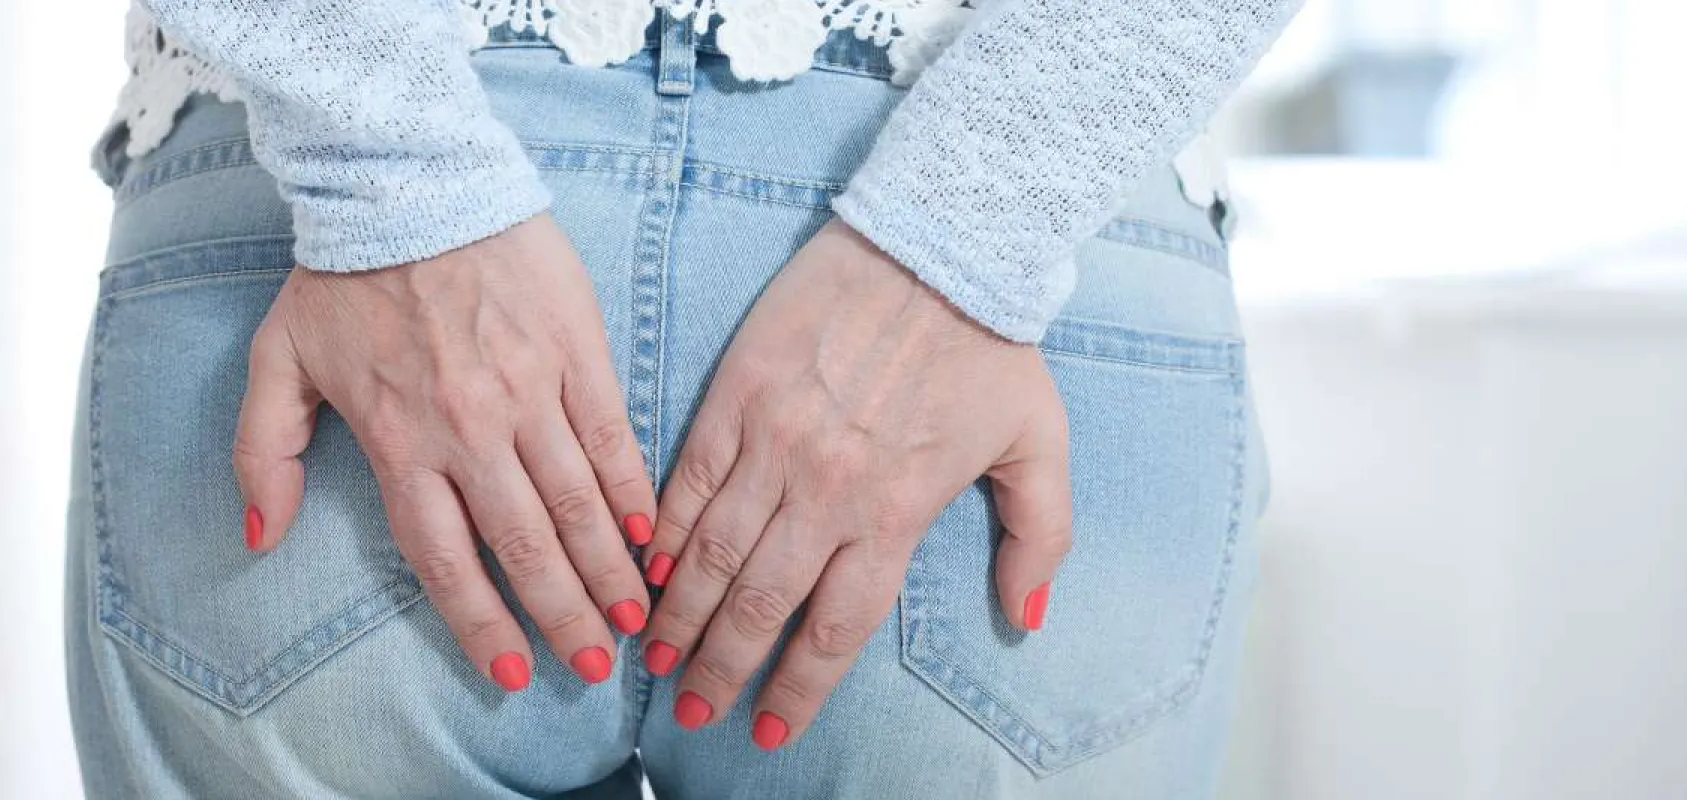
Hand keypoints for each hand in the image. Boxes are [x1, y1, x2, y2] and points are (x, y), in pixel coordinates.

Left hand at [233, 216, 655, 690]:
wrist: (412, 181)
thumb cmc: (343, 274)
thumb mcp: (276, 362)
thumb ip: (263, 454)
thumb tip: (261, 537)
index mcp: (400, 441)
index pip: (447, 560)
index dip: (483, 624)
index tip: (515, 672)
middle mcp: (469, 429)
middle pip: (525, 545)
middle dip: (565, 616)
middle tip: (596, 666)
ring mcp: (529, 391)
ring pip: (576, 502)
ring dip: (609, 570)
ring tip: (636, 619)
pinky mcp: (576, 352)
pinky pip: (611, 436)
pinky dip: (633, 490)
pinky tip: (650, 534)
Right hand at [639, 219, 1071, 747]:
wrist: (937, 239)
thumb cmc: (992, 343)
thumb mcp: (1039, 443)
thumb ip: (1039, 537)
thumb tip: (1025, 616)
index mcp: (894, 512)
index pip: (835, 628)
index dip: (798, 689)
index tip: (770, 730)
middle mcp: (827, 491)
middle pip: (761, 605)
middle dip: (720, 669)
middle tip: (689, 712)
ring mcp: (775, 441)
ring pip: (713, 552)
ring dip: (679, 613)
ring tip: (653, 655)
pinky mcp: (738, 393)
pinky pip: (688, 478)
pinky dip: (665, 528)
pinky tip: (647, 567)